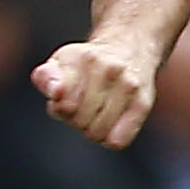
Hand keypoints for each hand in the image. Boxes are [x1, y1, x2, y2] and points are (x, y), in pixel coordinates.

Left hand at [33, 39, 157, 148]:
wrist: (129, 48)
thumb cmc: (86, 64)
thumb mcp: (60, 63)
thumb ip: (46, 78)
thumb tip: (56, 92)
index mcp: (82, 58)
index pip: (64, 105)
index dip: (60, 109)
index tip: (66, 99)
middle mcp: (108, 69)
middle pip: (80, 121)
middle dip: (76, 119)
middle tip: (84, 105)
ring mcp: (128, 86)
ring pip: (98, 132)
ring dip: (93, 129)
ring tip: (98, 111)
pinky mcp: (143, 102)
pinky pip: (118, 140)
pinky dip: (111, 138)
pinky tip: (111, 123)